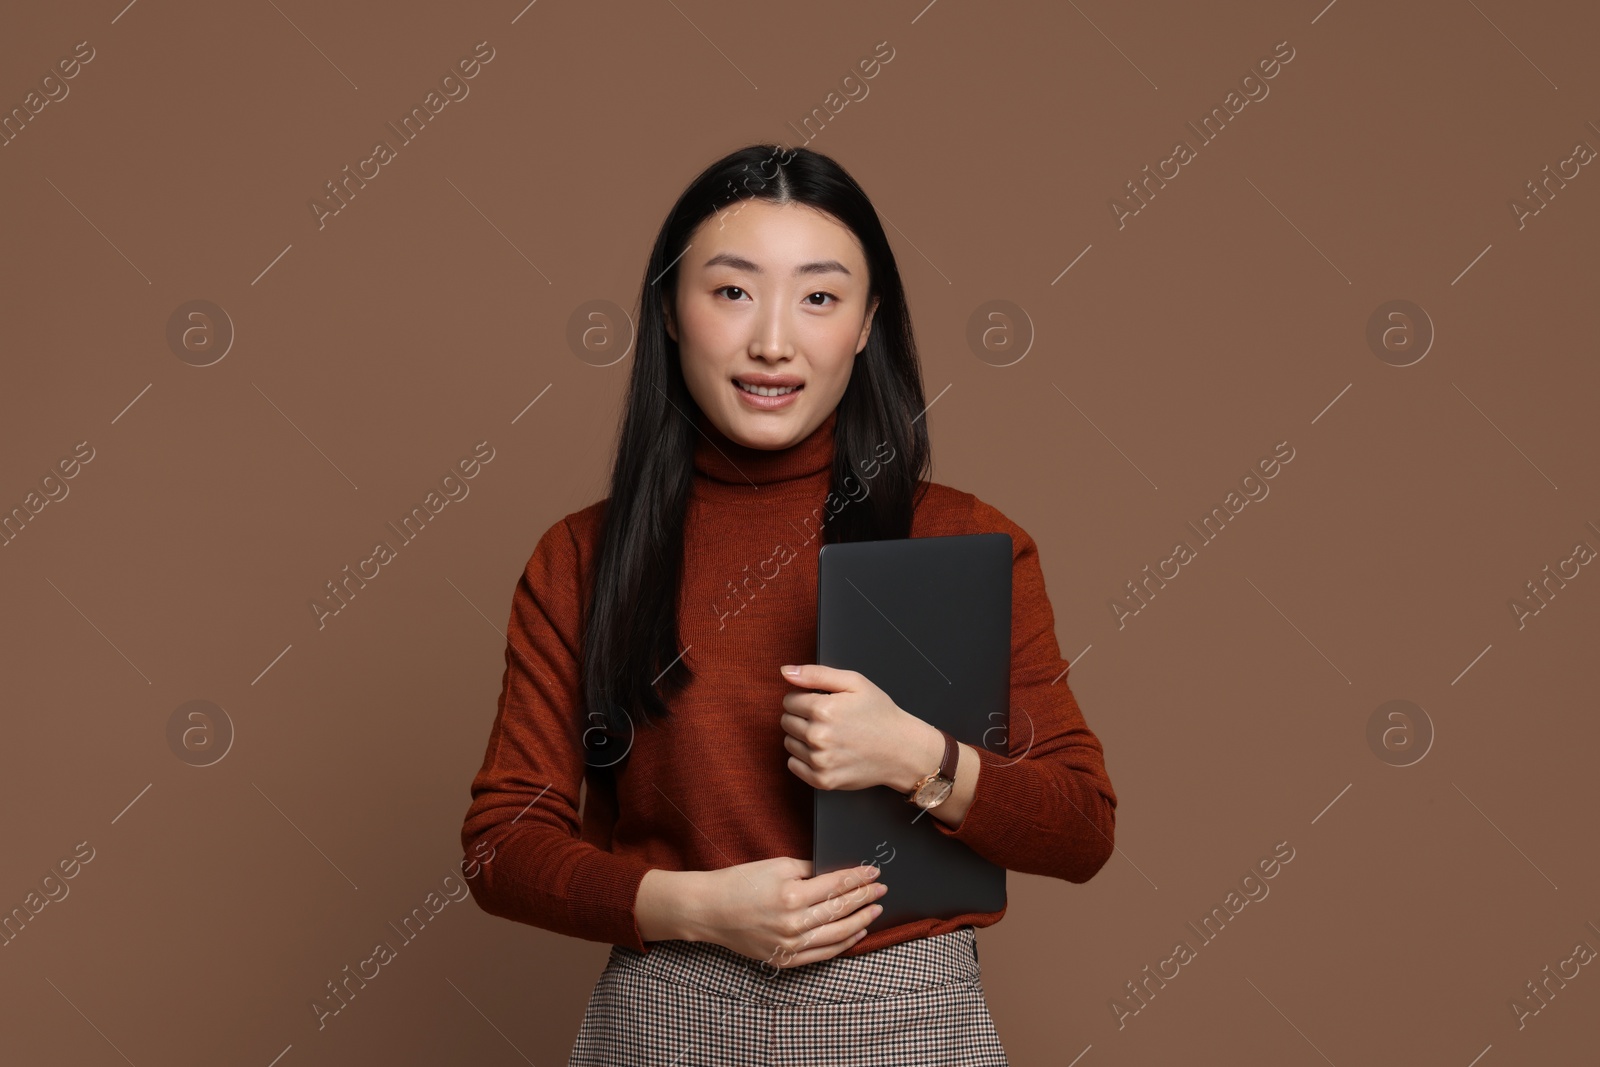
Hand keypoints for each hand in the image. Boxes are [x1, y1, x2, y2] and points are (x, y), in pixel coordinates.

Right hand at [678, 857, 888, 968]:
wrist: (709, 910)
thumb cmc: (740, 881)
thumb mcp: (777, 865)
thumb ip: (810, 869)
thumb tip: (837, 872)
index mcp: (792, 895)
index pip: (836, 885)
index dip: (859, 878)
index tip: (874, 871)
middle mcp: (794, 923)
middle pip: (840, 910)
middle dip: (864, 898)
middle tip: (882, 889)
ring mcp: (789, 945)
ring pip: (837, 936)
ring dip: (860, 922)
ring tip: (875, 910)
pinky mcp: (784, 959)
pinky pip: (822, 954)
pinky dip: (843, 944)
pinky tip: (856, 933)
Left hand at [778, 663, 942, 792]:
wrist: (902, 750)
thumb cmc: (880, 714)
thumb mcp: (854, 682)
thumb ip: (815, 674)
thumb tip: (786, 672)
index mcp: (823, 709)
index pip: (789, 701)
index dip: (804, 699)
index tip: (821, 703)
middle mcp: (818, 737)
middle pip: (786, 722)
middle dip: (801, 717)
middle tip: (827, 720)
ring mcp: (820, 761)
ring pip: (788, 743)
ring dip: (802, 738)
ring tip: (828, 736)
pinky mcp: (823, 780)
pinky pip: (793, 766)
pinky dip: (803, 759)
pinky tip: (824, 752)